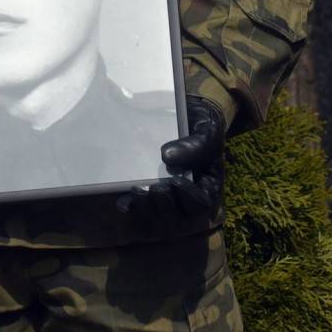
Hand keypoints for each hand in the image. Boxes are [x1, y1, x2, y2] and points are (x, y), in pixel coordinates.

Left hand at [120, 97, 224, 220]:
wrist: (181, 114)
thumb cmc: (201, 124)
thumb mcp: (207, 129)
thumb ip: (196, 144)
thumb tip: (167, 157)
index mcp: (208, 185)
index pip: (202, 203)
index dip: (189, 197)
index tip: (175, 181)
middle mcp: (188, 197)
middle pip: (179, 217)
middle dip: (165, 206)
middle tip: (155, 188)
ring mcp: (167, 197)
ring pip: (158, 217)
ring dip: (147, 209)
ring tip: (137, 191)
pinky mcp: (148, 192)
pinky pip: (139, 209)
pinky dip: (131, 207)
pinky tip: (124, 202)